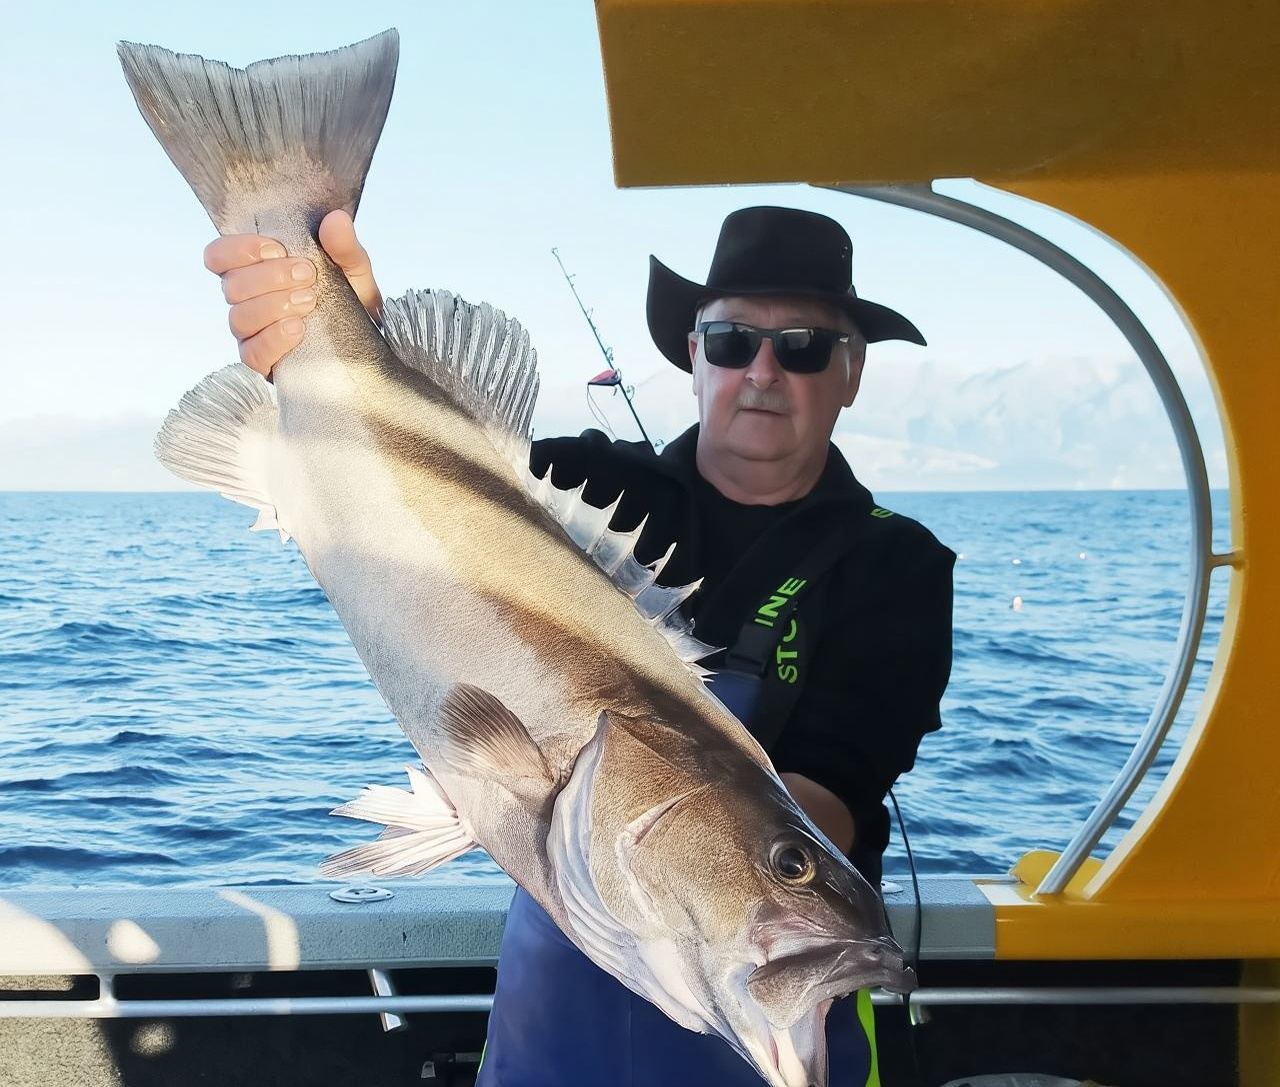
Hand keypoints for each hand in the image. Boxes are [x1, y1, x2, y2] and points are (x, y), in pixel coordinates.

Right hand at [203, 209, 383, 377]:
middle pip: (231, 286)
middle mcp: (247, 300)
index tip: (277, 249)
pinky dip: (274, 339)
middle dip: (270, 278)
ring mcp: (253, 333)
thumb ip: (343, 245)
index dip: (239, 250)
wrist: (368, 338)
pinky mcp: (264, 361)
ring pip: (239, 318)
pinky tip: (299, 329)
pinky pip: (252, 354)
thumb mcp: (352, 267)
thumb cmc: (351, 297)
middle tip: (308, 275)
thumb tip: (336, 220)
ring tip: (310, 301)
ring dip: (274, 306)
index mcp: (256, 269)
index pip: (218, 256)